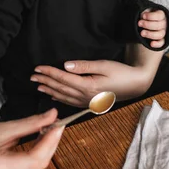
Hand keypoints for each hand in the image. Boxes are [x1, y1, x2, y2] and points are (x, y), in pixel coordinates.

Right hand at [0, 109, 64, 168]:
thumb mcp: (5, 127)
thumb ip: (31, 123)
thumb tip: (53, 115)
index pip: (34, 158)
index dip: (50, 141)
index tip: (58, 125)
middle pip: (39, 163)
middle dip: (51, 142)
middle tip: (57, 122)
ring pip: (40, 166)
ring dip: (48, 147)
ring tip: (48, 128)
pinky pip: (35, 167)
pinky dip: (41, 152)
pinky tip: (42, 139)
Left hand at [31, 60, 150, 106]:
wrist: (136, 85)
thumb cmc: (121, 72)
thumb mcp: (104, 65)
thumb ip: (84, 66)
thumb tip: (65, 66)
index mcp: (88, 86)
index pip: (63, 78)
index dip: (48, 72)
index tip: (37, 67)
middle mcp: (85, 96)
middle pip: (60, 88)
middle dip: (45, 81)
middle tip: (32, 76)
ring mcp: (88, 102)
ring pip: (63, 96)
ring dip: (49, 90)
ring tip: (38, 85)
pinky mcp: (90, 103)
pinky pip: (71, 102)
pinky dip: (60, 98)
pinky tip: (53, 96)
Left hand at [139, 9, 166, 48]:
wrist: (145, 23)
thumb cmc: (145, 15)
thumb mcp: (145, 11)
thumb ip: (144, 12)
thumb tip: (142, 16)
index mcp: (161, 15)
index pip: (159, 15)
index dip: (151, 16)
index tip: (143, 16)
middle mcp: (164, 24)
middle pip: (159, 25)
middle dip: (148, 24)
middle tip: (139, 23)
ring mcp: (163, 32)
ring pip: (160, 34)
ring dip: (150, 34)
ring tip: (141, 33)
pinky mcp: (161, 40)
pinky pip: (161, 43)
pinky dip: (157, 44)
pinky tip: (151, 44)